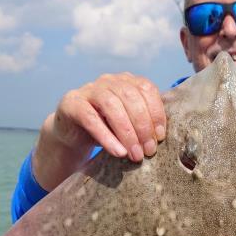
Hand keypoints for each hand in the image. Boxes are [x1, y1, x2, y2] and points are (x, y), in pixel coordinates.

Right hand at [33, 72, 165, 190]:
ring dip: (127, 133)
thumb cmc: (107, 128)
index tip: (160, 137)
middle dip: (143, 126)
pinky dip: (106, 137)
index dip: (156, 112)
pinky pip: (91, 119)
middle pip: (131, 97)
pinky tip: (117, 152)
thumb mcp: (129, 123)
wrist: (73, 134)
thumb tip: (163, 137)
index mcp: (127, 81)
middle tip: (148, 151)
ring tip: (135, 155)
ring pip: (112, 106)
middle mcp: (109, 80)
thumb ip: (144, 122)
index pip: (146, 89)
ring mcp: (89, 89)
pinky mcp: (72, 104)